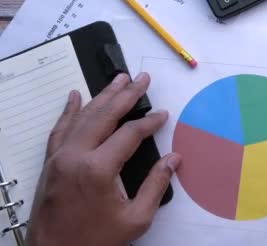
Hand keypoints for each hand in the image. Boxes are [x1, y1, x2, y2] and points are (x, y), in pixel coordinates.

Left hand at [26, 73, 180, 245]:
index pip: (129, 134)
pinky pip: (60, 129)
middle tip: (141, 78)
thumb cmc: (95, 240)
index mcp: (98, 169)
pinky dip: (69, 111)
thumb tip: (174, 159)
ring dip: (102, 96)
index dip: (150, 122)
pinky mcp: (50, 162)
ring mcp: (60, 157)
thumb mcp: (135, 219)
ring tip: (118, 79)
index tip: (163, 115)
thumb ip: (156, 185)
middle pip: (105, 115)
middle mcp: (76, 156)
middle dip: (127, 95)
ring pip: (83, 116)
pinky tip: (74, 96)